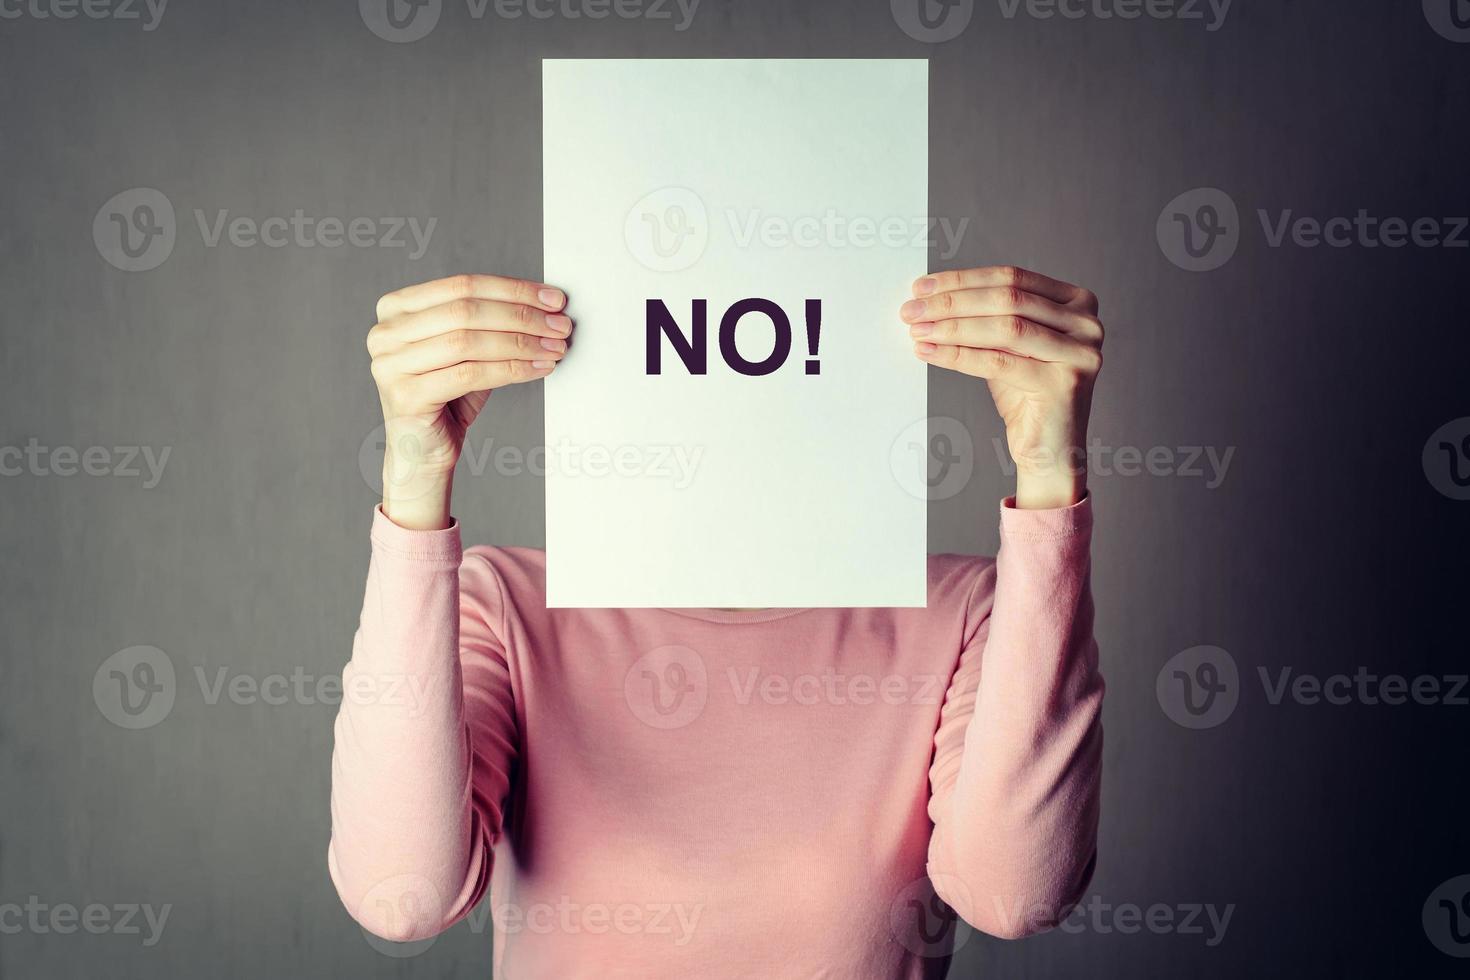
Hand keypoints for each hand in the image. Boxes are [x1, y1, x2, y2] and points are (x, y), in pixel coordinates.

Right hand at [367, 274, 572, 528]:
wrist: (422, 453)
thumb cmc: (447, 399)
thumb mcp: (467, 351)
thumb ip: (490, 322)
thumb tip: (547, 305)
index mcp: (395, 309)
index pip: (463, 285)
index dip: (514, 289)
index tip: (553, 299)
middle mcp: (385, 333)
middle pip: (466, 311)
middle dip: (522, 316)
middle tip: (559, 325)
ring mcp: (389, 364)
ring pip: (468, 341)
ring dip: (521, 343)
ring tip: (554, 348)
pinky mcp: (405, 395)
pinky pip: (470, 374)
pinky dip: (511, 369)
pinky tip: (538, 369)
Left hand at [900, 266, 1103, 509]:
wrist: (1049, 451)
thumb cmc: (1027, 396)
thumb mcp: (1009, 346)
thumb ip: (987, 317)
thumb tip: (932, 297)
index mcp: (1077, 301)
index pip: (1012, 277)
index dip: (963, 280)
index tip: (922, 287)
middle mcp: (1086, 323)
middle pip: (1007, 299)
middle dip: (952, 302)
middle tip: (911, 310)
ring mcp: (1080, 353)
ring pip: (1005, 328)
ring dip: (952, 327)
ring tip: (917, 331)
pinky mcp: (1064, 384)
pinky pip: (999, 363)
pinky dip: (959, 356)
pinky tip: (930, 353)